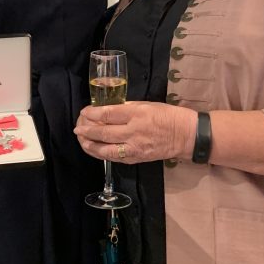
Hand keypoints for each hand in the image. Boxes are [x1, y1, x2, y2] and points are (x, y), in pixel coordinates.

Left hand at [74, 100, 196, 163]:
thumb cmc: (168, 116)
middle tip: (77, 128)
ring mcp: (135, 148)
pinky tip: (94, 150)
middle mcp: (134, 132)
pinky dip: (102, 154)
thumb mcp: (147, 105)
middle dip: (87, 130)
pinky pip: (114, 157)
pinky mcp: (136, 158)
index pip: (108, 114)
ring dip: (90, 145)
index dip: (92, 114)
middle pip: (103, 133)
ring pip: (105, 149)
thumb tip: (108, 111)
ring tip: (81, 140)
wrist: (186, 136)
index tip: (84, 111)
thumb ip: (127, 108)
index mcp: (137, 114)